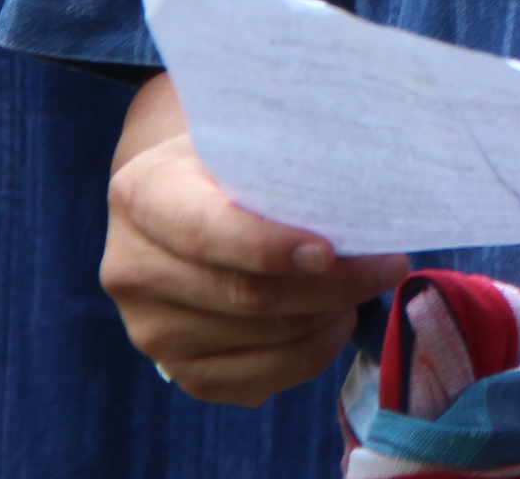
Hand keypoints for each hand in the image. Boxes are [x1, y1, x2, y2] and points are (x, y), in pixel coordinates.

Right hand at [104, 83, 406, 404]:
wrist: (181, 203)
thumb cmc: (226, 162)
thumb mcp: (239, 138)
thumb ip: (280, 154)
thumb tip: (361, 176)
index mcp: (141, 194)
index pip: (206, 231)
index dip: (271, 246)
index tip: (331, 249)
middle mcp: (132, 268)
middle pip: (245, 295)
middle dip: (331, 285)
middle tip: (387, 264)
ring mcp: (150, 328)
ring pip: (260, 339)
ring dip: (327, 317)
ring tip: (364, 285)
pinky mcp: (176, 370)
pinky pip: (255, 381)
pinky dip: (309, 356)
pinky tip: (333, 322)